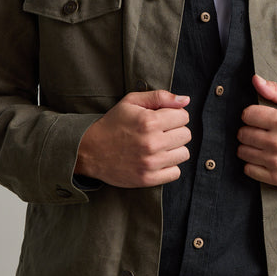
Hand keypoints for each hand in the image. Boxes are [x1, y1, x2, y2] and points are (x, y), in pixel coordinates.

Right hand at [75, 91, 190, 187]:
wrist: (89, 151)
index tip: (163, 119)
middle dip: (176, 131)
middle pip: (186, 135)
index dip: (175, 115)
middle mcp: (152, 142)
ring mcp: (150, 162)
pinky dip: (169, 166)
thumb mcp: (131, 102)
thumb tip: (186, 100)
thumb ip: (160, 97)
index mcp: (149, 121)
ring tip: (159, 146)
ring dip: (174, 149)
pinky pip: (176, 173)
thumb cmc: (113, 123)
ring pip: (184, 153)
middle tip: (160, 132)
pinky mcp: (148, 179)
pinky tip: (157, 159)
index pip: (184, 116)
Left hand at [237, 75, 276, 187]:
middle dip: (248, 130)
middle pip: (243, 133)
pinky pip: (248, 169)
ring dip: (249, 146)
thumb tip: (255, 80)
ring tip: (261, 143)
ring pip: (242, 151)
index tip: (258, 117)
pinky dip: (252, 163)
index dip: (251, 114)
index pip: (248, 115)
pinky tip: (263, 157)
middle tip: (260, 131)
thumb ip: (276, 90)